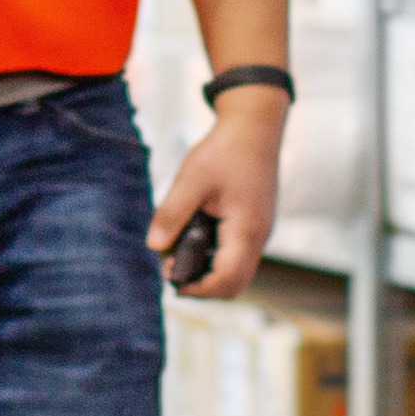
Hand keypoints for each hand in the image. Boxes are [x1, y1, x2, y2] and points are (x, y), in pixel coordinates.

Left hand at [148, 85, 285, 300]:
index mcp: (246, 229)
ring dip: (207, 269)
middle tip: (171, 269)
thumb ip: (171, 214)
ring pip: (236, 270)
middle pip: (234, 283)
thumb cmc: (226, 150)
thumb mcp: (191, 180)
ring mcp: (259, 232)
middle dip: (202, 284)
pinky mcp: (254, 224)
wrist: (254, 127)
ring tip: (177, 249)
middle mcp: (258, 237)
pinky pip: (236, 254)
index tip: (170, 279)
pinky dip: (215, 255)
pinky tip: (193, 235)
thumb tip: (154, 247)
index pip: (226, 279)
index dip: (198, 288)